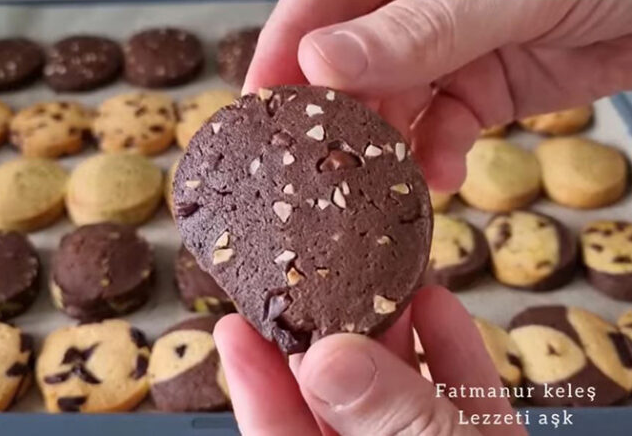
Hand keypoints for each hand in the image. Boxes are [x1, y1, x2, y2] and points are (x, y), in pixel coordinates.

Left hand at [214, 286, 527, 435]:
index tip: (236, 327)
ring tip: (376, 283)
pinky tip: (440, 310)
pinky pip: (468, 414)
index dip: (256, 389)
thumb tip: (324, 360)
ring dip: (395, 343)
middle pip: (340, 417)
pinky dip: (456, 363)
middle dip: (329, 348)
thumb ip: (392, 430)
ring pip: (405, 409)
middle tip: (313, 285)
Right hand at [244, 0, 631, 190]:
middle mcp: (408, 10)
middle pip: (345, 70)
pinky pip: (440, 130)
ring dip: (386, 152)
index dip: (280, 61)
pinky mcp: (478, 92)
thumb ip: (414, 31)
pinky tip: (442, 173)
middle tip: (318, 174)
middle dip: (334, 123)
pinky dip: (437, 157)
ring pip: (389, 110)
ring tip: (381, 188)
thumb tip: (321, 63)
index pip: (312, 10)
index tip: (258, 117)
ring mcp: (443, 53)